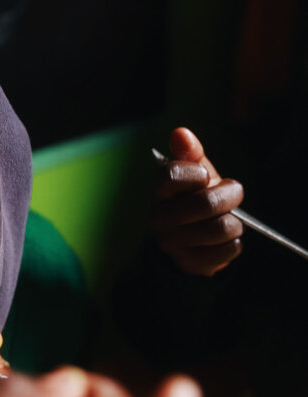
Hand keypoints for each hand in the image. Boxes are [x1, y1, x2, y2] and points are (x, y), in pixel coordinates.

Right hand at [151, 127, 244, 275]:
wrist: (188, 246)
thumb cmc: (194, 202)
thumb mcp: (194, 177)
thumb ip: (190, 155)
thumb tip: (180, 132)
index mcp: (159, 192)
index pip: (171, 175)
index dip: (197, 173)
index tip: (205, 176)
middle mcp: (160, 219)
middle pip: (206, 203)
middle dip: (231, 195)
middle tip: (234, 193)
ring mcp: (174, 244)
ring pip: (221, 228)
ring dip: (236, 222)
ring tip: (231, 220)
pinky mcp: (191, 263)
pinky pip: (228, 249)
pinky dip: (235, 243)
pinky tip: (225, 240)